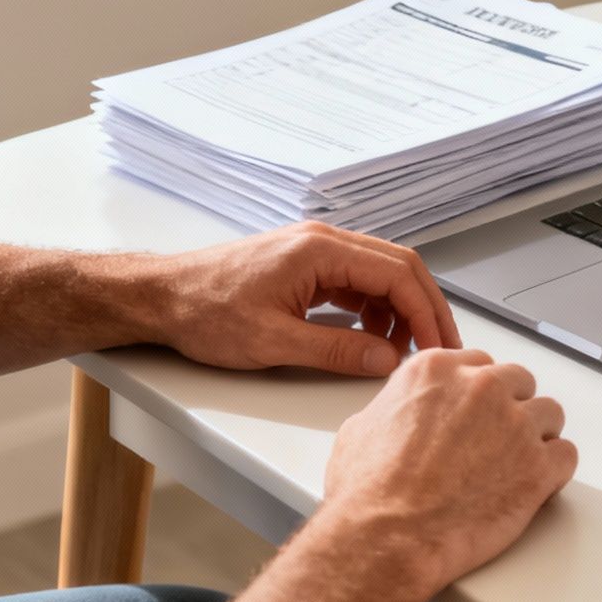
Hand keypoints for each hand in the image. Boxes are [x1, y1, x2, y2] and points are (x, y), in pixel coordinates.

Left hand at [153, 222, 459, 376]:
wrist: (161, 297)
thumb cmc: (203, 310)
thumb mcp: (273, 342)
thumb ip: (336, 351)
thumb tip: (386, 360)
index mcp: (319, 249)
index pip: (397, 274)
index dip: (426, 313)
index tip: (438, 346)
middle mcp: (322, 241)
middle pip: (398, 267)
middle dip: (424, 309)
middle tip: (440, 347)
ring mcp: (314, 251)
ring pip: (379, 273)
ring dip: (399, 310)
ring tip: (399, 351)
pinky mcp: (305, 266)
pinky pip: (356, 281)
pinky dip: (373, 309)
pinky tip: (369, 337)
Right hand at [321, 348, 577, 589]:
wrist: (387, 537)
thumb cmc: (368, 493)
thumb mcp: (362, 428)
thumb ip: (395, 407)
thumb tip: (401, 414)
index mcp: (437, 370)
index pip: (479, 363)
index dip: (480, 393)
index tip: (478, 412)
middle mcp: (481, 388)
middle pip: (519, 382)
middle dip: (512, 408)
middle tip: (498, 441)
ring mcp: (514, 424)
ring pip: (549, 414)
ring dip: (537, 437)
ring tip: (517, 466)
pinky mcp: (538, 465)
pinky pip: (566, 454)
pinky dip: (555, 470)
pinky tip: (536, 485)